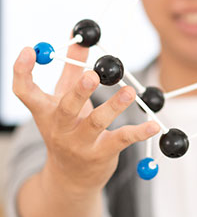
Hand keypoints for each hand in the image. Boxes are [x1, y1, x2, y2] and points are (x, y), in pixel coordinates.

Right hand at [13, 43, 159, 195]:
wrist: (70, 178)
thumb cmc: (68, 129)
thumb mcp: (64, 101)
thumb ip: (71, 70)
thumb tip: (79, 39)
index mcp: (46, 112)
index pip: (25, 92)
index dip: (22, 71)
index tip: (29, 50)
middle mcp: (59, 128)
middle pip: (66, 108)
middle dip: (79, 92)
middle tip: (91, 75)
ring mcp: (80, 144)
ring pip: (96, 123)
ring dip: (114, 106)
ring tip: (129, 92)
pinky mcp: (101, 154)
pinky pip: (121, 140)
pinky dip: (139, 132)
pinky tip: (153, 125)